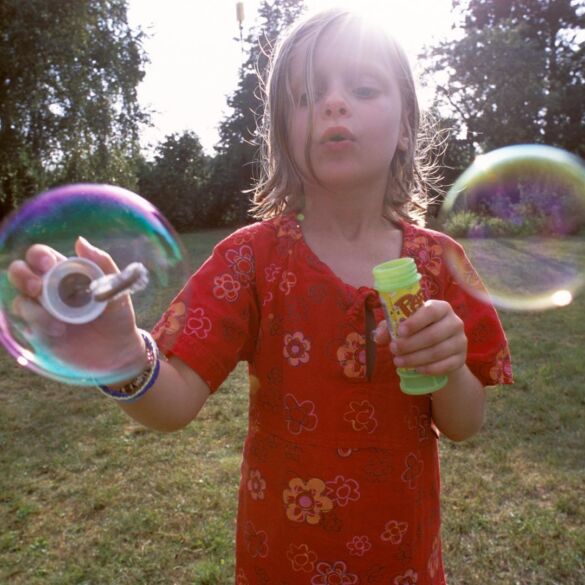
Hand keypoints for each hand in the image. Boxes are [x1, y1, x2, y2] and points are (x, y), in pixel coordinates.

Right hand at [7, 238, 145, 376]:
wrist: (119, 350)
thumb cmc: (117, 315)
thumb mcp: (116, 288)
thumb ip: (102, 263)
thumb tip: (79, 241)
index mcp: (64, 274)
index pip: (40, 256)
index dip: (38, 255)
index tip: (48, 263)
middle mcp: (48, 290)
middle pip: (19, 273)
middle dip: (22, 276)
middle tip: (38, 288)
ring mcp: (41, 311)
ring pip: (20, 301)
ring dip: (33, 309)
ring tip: (58, 323)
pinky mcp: (39, 333)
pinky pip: (26, 325)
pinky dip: (38, 326)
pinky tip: (58, 331)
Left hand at [373, 300, 466, 376]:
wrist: (440, 350)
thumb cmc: (418, 331)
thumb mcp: (403, 326)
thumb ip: (389, 327)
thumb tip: (377, 336)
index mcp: (440, 307)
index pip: (431, 311)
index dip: (415, 322)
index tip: (400, 331)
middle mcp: (454, 322)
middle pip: (433, 335)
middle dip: (410, 344)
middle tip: (393, 349)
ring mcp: (460, 341)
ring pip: (437, 352)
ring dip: (415, 358)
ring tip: (398, 361)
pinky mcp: (461, 358)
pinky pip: (445, 366)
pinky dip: (429, 369)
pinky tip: (416, 369)